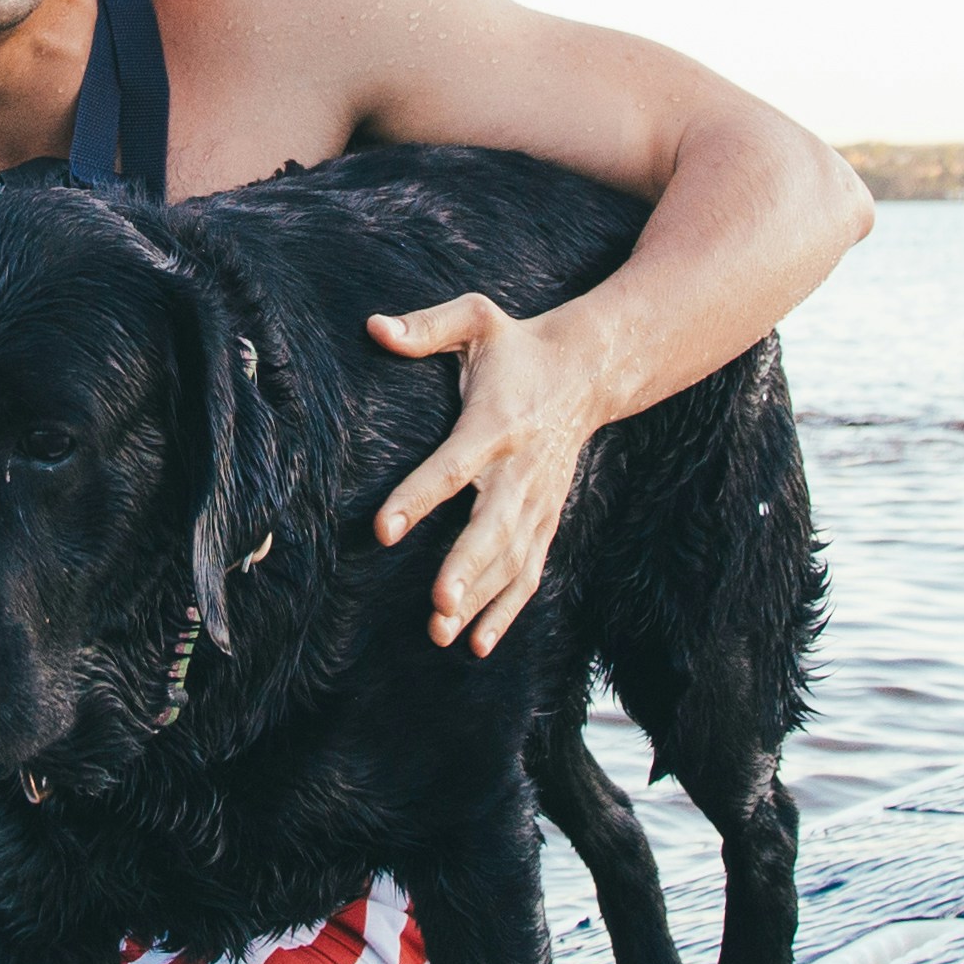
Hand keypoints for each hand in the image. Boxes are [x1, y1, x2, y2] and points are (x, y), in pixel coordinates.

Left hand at [367, 293, 608, 657]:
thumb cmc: (518, 347)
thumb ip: (426, 327)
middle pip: (492, 528)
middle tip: (437, 605)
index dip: (418, 497)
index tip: (383, 530)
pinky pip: (528, 572)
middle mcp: (520, 470)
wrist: (589, 372)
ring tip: (443, 633)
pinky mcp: (547, 520)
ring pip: (511, 560)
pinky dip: (507, 610)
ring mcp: (539, 501)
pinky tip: (478, 644)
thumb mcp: (476, 320)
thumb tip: (374, 327)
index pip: (453, 466)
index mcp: (496, 424)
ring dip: (481, 600)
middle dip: (466, 569)